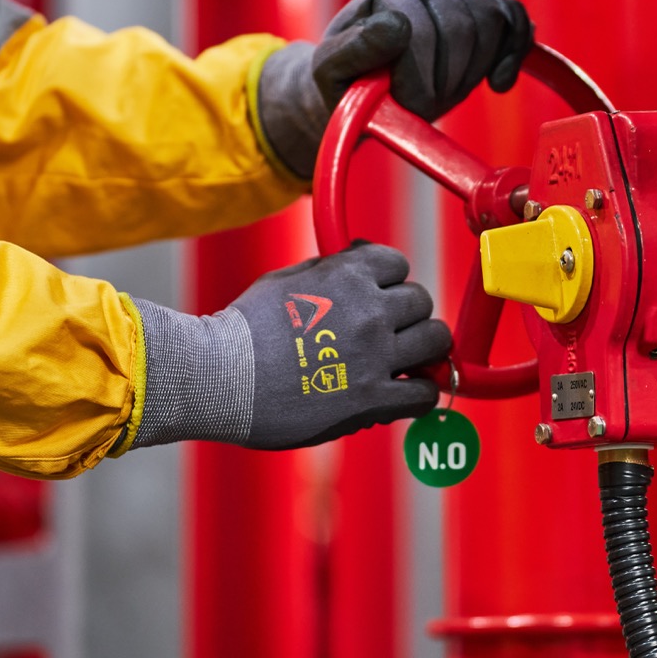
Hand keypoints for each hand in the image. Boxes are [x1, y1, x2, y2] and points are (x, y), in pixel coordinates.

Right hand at [125, 243, 445, 449]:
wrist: (220, 376)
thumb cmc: (244, 330)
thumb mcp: (287, 280)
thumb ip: (330, 270)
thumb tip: (359, 258)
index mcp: (348, 276)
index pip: (397, 264)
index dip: (389, 281)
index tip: (379, 297)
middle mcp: (369, 310)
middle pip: (421, 301)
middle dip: (407, 316)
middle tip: (390, 333)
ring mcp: (375, 355)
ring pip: (436, 341)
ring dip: (423, 350)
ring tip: (405, 362)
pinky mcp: (372, 399)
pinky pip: (425, 393)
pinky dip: (420, 393)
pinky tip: (403, 394)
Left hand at [255, 0, 532, 178]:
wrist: (361, 86)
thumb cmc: (344, 81)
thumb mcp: (329, 73)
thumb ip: (352, 51)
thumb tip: (394, 28)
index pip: (420, 32)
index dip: (418, 81)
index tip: (404, 108)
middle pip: (459, 30)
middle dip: (445, 82)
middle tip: (423, 108)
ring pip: (490, 24)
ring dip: (471, 74)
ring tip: (443, 95)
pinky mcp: (484, 9)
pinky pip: (514, 19)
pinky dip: (514, 51)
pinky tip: (497, 82)